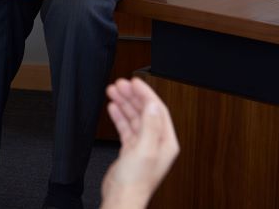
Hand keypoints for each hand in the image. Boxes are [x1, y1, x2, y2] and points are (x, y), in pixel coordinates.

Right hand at [100, 78, 178, 208]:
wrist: (122, 198)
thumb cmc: (135, 181)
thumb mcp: (144, 149)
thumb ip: (149, 125)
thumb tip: (153, 104)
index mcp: (165, 141)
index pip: (157, 109)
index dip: (145, 93)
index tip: (134, 81)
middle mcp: (156, 142)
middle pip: (145, 111)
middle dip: (132, 96)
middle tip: (120, 84)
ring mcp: (143, 146)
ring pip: (134, 117)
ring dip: (124, 103)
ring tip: (113, 91)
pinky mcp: (130, 150)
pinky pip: (126, 127)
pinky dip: (119, 116)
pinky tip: (113, 108)